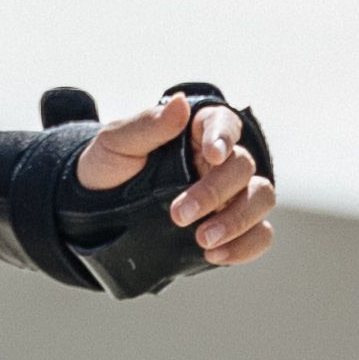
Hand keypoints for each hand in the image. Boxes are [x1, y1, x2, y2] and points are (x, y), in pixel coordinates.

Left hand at [80, 92, 275, 270]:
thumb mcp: (116, 143)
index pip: (224, 123)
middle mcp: (221, 162)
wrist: (97, 212)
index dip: (224, 137)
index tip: (212, 155)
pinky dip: (246, 246)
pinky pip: (260, 235)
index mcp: (196, 131)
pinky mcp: (233, 228)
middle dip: (215, 192)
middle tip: (179, 215)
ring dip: (238, 220)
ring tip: (203, 240)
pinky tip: (216, 257)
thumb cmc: (109, 167)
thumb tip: (179, 103)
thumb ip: (147, 125)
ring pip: (261, 198)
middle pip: (243, 167)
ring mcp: (231, 195)